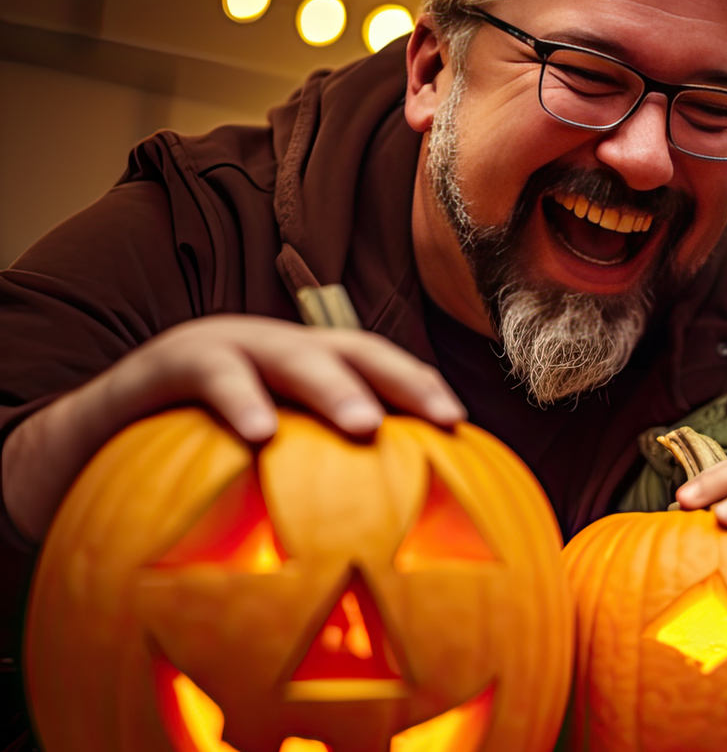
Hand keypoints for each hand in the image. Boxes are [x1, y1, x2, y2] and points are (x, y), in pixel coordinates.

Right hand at [3, 314, 465, 538]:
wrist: (82, 443)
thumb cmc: (189, 463)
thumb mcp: (263, 473)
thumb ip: (314, 492)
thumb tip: (385, 559)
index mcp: (306, 369)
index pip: (380, 367)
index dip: (422, 388)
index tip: (464, 428)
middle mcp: (274, 349)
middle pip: (351, 349)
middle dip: (399, 378)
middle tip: (441, 418)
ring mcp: (223, 348)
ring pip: (288, 356)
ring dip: (332, 386)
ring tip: (366, 424)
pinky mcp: (166, 364)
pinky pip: (209, 376)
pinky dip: (239, 400)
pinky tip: (260, 434)